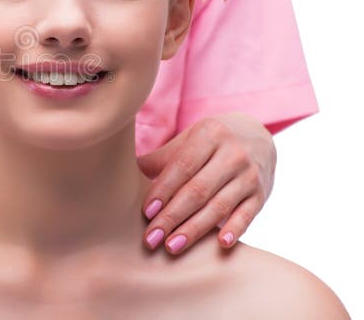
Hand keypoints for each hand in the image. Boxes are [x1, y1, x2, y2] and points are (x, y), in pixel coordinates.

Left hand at [136, 112, 275, 254]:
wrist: (256, 135)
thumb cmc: (208, 142)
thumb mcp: (186, 140)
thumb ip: (159, 159)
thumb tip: (119, 172)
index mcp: (209, 134)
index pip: (182, 167)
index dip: (163, 190)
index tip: (146, 212)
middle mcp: (233, 153)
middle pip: (199, 190)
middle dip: (173, 216)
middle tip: (151, 238)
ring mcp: (250, 174)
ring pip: (219, 205)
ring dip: (195, 229)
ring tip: (172, 246)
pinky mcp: (261, 194)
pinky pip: (247, 214)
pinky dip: (235, 228)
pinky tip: (220, 243)